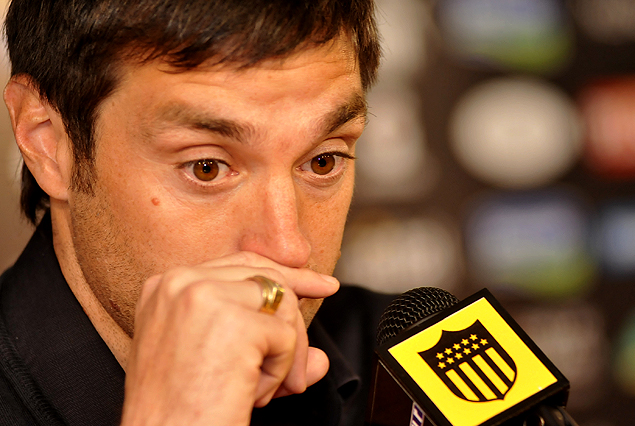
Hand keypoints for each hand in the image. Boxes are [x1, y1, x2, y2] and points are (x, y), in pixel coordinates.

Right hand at [119, 252, 338, 425]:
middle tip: (309, 351)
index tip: (319, 285)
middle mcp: (182, 281)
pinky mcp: (234, 322)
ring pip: (283, 304)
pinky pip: (286, 337)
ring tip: (260, 391)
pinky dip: (281, 371)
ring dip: (285, 354)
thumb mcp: (216, 363)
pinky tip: (253, 394)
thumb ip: (262, 345)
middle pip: (268, 278)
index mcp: (168, 287)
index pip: (241, 264)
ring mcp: (206, 296)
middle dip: (297, 317)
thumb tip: (318, 359)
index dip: (285, 275)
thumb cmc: (180, 411)